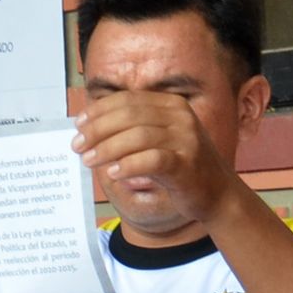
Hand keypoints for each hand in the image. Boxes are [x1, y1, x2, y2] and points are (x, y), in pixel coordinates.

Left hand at [72, 91, 238, 225]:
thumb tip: (88, 129)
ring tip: (88, 160)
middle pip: (129, 115)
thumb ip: (130, 130)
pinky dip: (128, 165)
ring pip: (137, 136)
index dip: (99, 111)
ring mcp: (186, 139)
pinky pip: (152, 160)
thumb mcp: (157, 140)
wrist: (216, 193)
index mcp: (171, 105)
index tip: (78, 125)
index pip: (127, 100)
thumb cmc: (178, 166)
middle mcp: (181, 117)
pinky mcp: (187, 164)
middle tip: (77, 146)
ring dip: (106, 149)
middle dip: (97, 130)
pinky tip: (112, 173)